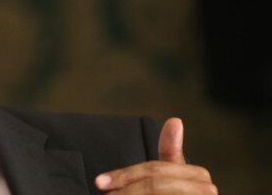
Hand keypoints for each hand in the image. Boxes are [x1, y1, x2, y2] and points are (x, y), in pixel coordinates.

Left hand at [94, 118, 217, 193]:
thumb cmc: (173, 194)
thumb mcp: (169, 174)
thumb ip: (171, 151)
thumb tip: (175, 120)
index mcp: (199, 176)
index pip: (154, 170)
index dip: (125, 175)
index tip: (99, 183)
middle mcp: (206, 191)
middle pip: (155, 185)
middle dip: (126, 191)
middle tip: (103, 194)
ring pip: (156, 194)